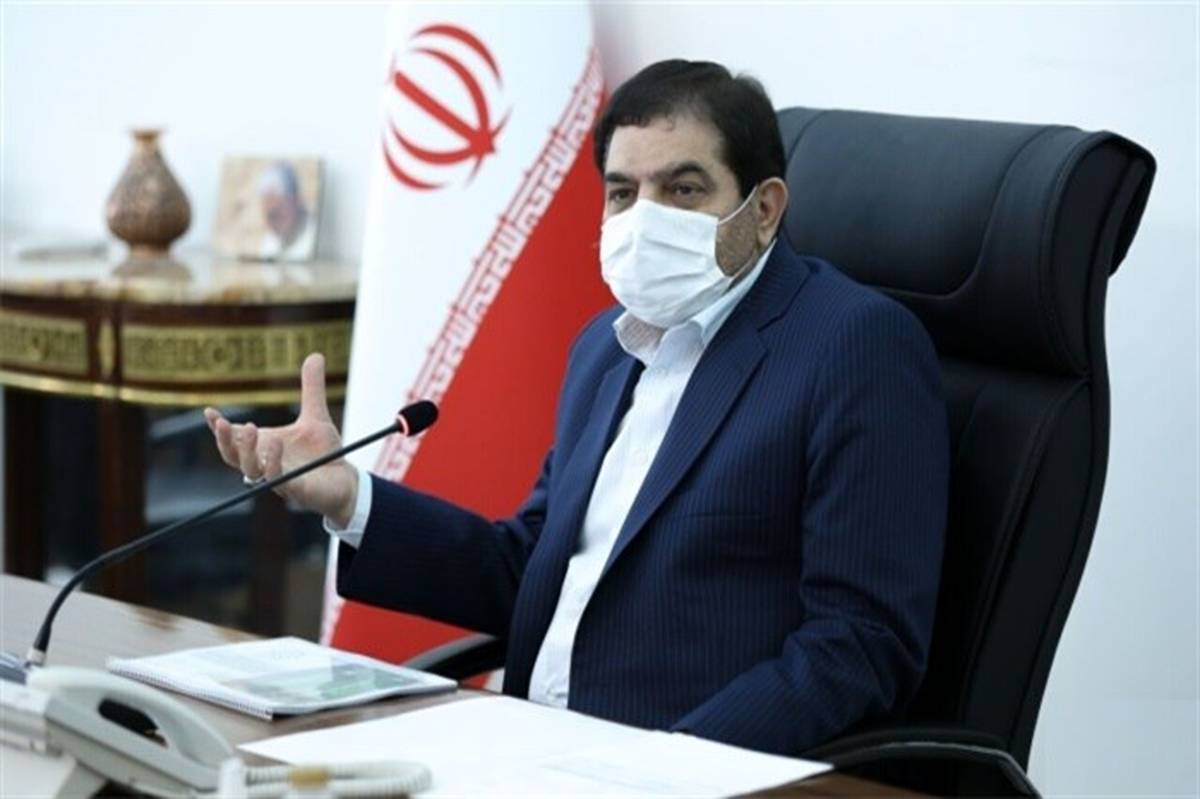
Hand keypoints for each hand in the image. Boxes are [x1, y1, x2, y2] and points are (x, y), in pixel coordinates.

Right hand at [204, 352, 357, 526]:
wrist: (345, 481)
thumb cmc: (324, 453)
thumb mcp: (316, 416)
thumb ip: (311, 389)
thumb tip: (315, 355)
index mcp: (264, 447)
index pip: (234, 438)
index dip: (218, 427)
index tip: (208, 411)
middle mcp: (265, 464)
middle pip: (233, 456)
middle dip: (224, 440)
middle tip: (224, 423)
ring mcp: (278, 479)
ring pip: (250, 471)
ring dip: (247, 452)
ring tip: (252, 428)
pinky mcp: (295, 491)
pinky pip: (278, 481)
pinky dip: (273, 466)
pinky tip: (275, 448)